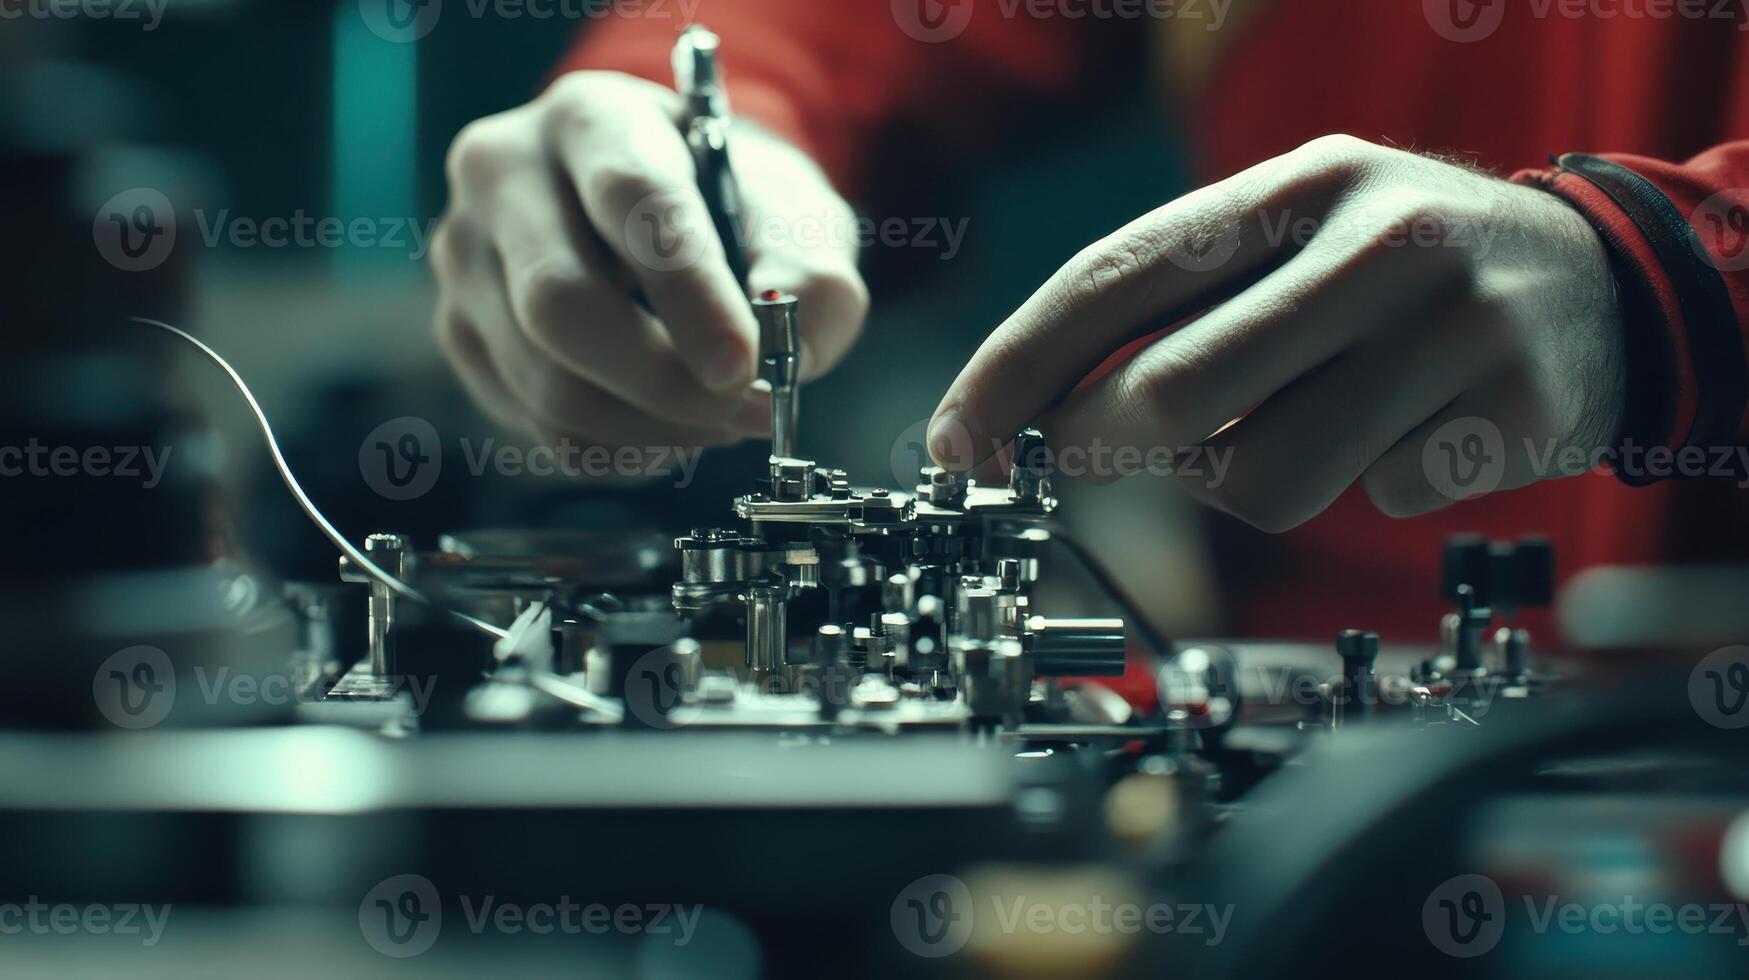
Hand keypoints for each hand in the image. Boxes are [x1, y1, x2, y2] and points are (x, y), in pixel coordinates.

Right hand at [431, 71, 866, 449]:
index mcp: (592, 118)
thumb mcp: (797, 215)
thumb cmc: (731, 205)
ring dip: (652, 427)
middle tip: (747, 411)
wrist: (671, 209)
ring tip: (722, 419)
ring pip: (544, 380)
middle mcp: (504, 174)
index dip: (689, 294)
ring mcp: (467, 257)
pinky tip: (669, 427)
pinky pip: (536, 424)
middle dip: (664, 381)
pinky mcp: (461, 333)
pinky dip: (617, 447)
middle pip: (559, 303)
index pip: (630, 200)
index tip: (743, 366)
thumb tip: (788, 359)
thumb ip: (810, 277)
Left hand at [929, 135, 1624, 530]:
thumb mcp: (1297, 235)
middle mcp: (1379, 242)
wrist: (1601, 283)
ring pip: (1263, 479)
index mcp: (1300, 183)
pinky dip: (1358, 485)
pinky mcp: (1514, 418)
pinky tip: (1407, 430)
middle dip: (1102, 447)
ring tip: (1295, 426)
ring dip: (1240, 480)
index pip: (1116, 277)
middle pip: (1172, 395)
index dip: (1014, 367)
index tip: (957, 440)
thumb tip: (1046, 413)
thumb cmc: (1402, 267)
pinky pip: (1367, 502)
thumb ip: (1184, 305)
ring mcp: (1456, 331)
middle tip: (1090, 454)